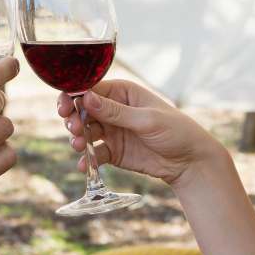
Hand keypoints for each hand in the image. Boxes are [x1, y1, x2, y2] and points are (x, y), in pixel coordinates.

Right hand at [58, 79, 227, 188]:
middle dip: (73, 118)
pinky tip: (84, 166)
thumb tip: (87, 98)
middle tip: (73, 128)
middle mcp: (114, 109)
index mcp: (123, 92)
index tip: (64, 107)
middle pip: (83, 110)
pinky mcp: (113, 152)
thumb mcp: (147, 120)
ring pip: (85, 131)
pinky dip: (87, 159)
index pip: (91, 89)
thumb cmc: (176, 131)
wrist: (190, 161)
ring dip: (77, 138)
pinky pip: (94, 153)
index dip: (74, 96)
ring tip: (78, 145)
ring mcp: (112, 131)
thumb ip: (116, 112)